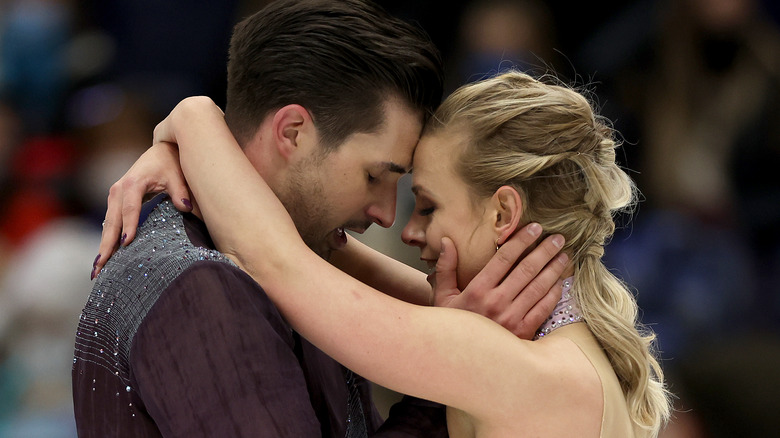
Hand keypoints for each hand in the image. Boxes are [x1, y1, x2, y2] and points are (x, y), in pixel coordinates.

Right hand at [92, 142, 194, 278]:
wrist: (160, 152)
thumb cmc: (170, 164)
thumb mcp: (177, 175)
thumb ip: (180, 191)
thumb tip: (186, 206)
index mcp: (133, 183)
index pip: (130, 209)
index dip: (129, 227)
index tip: (126, 245)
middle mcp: (118, 190)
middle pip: (112, 221)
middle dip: (106, 245)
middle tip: (100, 267)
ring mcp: (114, 196)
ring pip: (108, 225)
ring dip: (103, 246)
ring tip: (97, 269)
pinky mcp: (115, 202)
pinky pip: (110, 223)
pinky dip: (107, 240)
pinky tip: (105, 257)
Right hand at [433, 223, 567, 339]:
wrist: (460, 360)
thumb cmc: (451, 324)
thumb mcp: (442, 296)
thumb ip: (445, 268)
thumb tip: (447, 242)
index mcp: (478, 290)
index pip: (505, 259)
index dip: (521, 240)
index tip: (535, 228)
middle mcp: (497, 303)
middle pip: (527, 270)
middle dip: (544, 251)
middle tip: (558, 238)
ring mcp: (512, 319)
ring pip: (538, 288)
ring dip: (553, 269)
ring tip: (564, 256)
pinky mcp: (523, 333)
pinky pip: (543, 309)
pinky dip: (553, 294)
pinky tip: (560, 282)